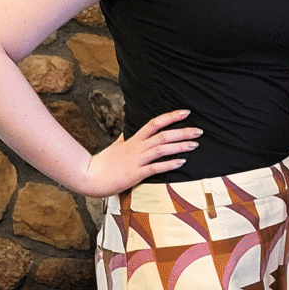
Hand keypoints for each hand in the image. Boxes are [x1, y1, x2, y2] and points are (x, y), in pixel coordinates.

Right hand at [79, 110, 201, 196]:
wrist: (88, 176)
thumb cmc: (103, 163)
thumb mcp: (116, 146)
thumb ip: (125, 138)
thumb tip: (129, 131)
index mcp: (133, 140)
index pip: (154, 123)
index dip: (170, 117)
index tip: (186, 113)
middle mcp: (137, 147)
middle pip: (163, 135)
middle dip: (182, 132)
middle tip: (199, 130)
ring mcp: (136, 160)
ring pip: (161, 149)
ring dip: (180, 146)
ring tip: (194, 145)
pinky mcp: (135, 174)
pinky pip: (155, 168)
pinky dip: (169, 164)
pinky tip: (181, 162)